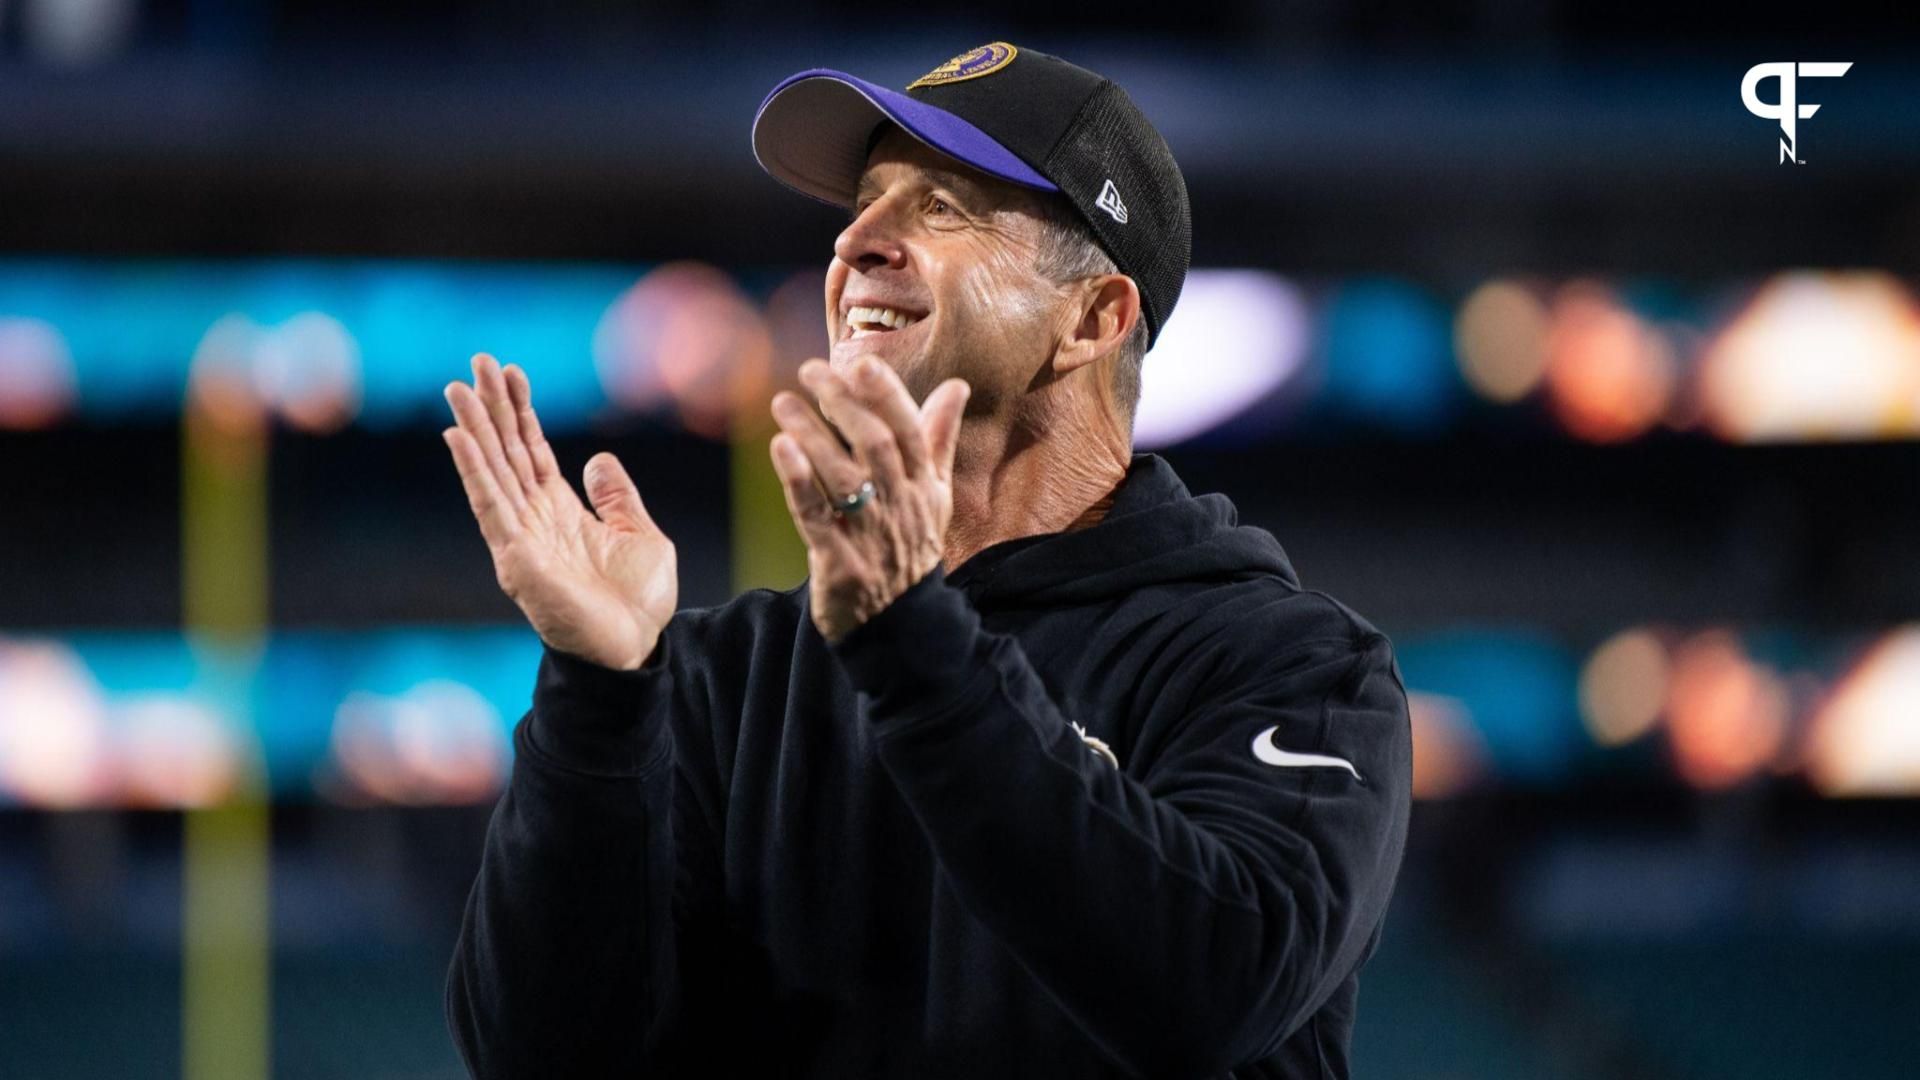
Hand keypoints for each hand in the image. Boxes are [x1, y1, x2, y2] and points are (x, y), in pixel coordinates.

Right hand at [441, 353, 676, 670]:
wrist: (634, 649)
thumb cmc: (638, 603)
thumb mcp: (641, 534)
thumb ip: (617, 497)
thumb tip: (597, 459)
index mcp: (560, 511)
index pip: (532, 450)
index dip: (521, 411)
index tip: (510, 371)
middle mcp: (533, 519)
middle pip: (506, 452)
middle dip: (491, 407)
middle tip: (474, 362)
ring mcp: (520, 538)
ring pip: (491, 471)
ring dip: (474, 429)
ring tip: (458, 389)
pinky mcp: (515, 558)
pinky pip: (490, 506)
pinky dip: (474, 470)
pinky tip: (459, 438)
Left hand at [769, 357, 968, 642]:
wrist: (899, 624)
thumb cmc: (910, 546)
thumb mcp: (934, 494)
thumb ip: (938, 438)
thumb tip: (956, 385)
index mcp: (923, 486)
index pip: (909, 431)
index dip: (887, 395)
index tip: (862, 363)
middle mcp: (900, 507)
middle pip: (875, 446)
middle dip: (843, 403)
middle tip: (810, 371)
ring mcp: (870, 536)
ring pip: (842, 476)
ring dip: (811, 433)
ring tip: (783, 402)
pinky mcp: (839, 563)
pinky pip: (815, 516)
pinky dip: (797, 480)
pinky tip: (780, 448)